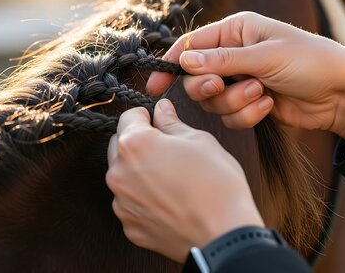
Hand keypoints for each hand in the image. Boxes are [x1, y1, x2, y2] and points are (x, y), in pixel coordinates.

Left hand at [106, 99, 263, 262]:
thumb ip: (171, 122)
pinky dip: (142, 196)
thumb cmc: (216, 183)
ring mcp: (122, 203)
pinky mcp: (129, 225)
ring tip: (169, 177)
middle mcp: (119, 173)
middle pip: (120, 145)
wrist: (225, 235)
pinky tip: (167, 199)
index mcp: (134, 144)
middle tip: (165, 148)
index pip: (128, 117)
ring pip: (123, 174)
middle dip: (137, 141)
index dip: (145, 115)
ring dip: (138, 169)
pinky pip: (129, 201)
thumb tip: (161, 109)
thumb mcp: (198, 140)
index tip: (157, 121)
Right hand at [147, 12, 344, 138]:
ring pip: (213, 101)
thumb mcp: (264, 56)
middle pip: (196, 78)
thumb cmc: (308, 61)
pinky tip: (268, 105)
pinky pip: (230, 116)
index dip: (170, 64)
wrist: (338, 93)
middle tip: (221, 86)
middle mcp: (231, 56)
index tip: (156, 85)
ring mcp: (238, 81)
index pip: (191, 46)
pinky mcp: (246, 103)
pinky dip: (247, 114)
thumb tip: (184, 61)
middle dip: (209, 87)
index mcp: (234, 32)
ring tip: (261, 93)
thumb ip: (222, 60)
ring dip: (235, 101)